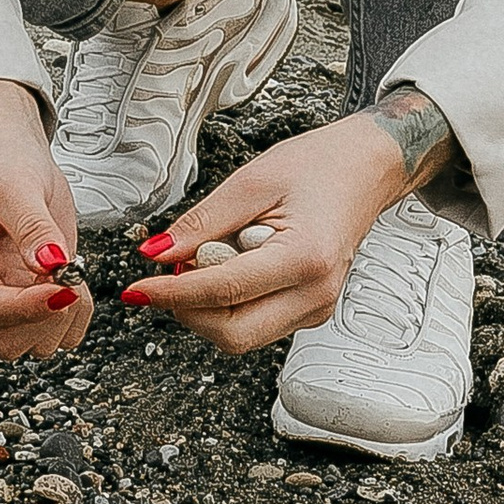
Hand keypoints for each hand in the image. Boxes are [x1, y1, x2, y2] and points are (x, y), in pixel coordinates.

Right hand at [0, 78, 92, 359]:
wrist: (12, 155)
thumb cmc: (2, 162)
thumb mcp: (15, 184)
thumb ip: (32, 225)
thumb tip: (52, 265)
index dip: (28, 307)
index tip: (64, 287)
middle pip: (6, 341)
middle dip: (45, 318)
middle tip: (68, 276)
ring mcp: (7, 297)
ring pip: (34, 344)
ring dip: (64, 317)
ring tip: (70, 269)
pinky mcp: (34, 298)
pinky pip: (60, 332)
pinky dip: (78, 314)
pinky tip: (75, 278)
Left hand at [119, 111, 422, 352]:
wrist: (366, 170)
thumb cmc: (319, 167)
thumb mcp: (251, 182)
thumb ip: (202, 222)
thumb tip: (157, 253)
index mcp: (305, 258)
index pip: (223, 292)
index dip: (171, 292)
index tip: (137, 288)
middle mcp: (316, 294)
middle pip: (232, 334)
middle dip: (188, 311)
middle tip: (169, 272)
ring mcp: (316, 308)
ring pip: (242, 335)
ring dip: (207, 308)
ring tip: (207, 259)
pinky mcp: (310, 310)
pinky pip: (256, 323)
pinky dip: (229, 304)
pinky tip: (229, 267)